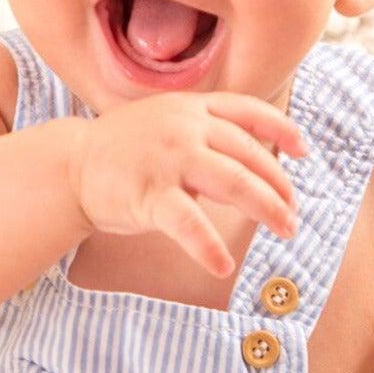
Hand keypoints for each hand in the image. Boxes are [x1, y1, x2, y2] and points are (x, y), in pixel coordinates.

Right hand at [67, 90, 307, 278]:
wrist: (69, 166)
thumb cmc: (124, 152)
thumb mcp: (167, 125)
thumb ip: (206, 135)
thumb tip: (253, 167)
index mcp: (191, 108)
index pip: (248, 110)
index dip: (281, 129)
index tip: (304, 150)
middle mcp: (184, 127)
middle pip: (249, 154)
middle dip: (279, 186)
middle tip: (293, 213)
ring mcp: (168, 158)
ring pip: (234, 182)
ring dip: (267, 208)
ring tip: (285, 230)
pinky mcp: (149, 193)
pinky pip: (189, 223)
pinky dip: (209, 247)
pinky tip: (224, 265)